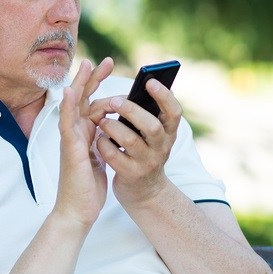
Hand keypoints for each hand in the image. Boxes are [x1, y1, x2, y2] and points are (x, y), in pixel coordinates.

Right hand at [52, 57, 113, 229]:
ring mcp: (70, 139)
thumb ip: (102, 141)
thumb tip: (112, 128)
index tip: (108, 67)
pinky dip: (66, 106)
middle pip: (82, 99)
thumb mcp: (100, 158)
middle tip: (104, 60)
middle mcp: (75, 133)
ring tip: (87, 66)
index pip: (91, 103)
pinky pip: (66, 123)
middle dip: (92, 78)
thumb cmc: (87, 188)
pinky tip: (68, 92)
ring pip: (73, 106)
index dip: (98, 85)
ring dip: (79, 84)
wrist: (77, 210)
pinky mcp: (69, 148)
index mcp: (84, 134)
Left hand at [93, 77, 181, 205]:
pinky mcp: (131, 175)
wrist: (144, 191)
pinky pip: (113, 156)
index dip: (164, 96)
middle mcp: (161, 147)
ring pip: (130, 140)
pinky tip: (98, 140)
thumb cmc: (143, 152)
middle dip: (131, 111)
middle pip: (151, 126)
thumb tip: (140, 86)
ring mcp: (147, 163)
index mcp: (169, 132)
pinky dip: (103, 145)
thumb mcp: (152, 135)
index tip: (150, 82)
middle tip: (114, 101)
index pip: (174, 112)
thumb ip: (148, 114)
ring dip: (112, 127)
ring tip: (101, 121)